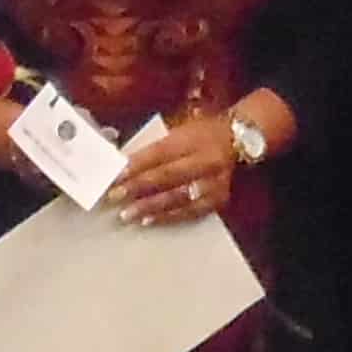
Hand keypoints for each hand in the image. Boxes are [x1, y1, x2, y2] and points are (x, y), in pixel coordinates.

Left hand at [104, 117, 240, 228]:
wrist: (237, 139)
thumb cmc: (201, 133)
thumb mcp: (179, 131)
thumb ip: (154, 148)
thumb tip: (124, 166)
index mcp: (193, 139)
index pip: (160, 153)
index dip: (136, 165)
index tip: (115, 176)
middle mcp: (206, 160)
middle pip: (167, 176)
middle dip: (138, 188)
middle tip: (114, 197)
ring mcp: (214, 182)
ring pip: (178, 197)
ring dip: (149, 207)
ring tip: (126, 214)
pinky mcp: (218, 199)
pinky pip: (190, 212)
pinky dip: (167, 217)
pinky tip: (148, 221)